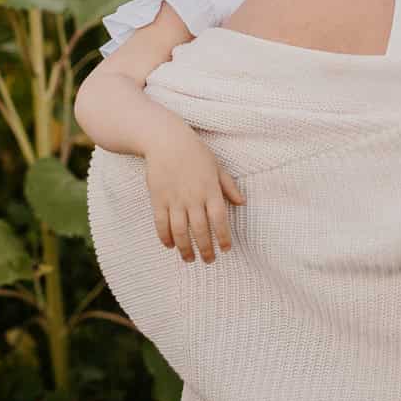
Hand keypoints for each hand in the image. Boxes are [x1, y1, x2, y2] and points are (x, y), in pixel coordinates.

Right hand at [142, 126, 245, 262]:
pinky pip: (161, 223)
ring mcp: (174, 199)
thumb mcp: (217, 166)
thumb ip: (229, 186)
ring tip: (189, 259)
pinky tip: (170, 246)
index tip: (226, 249)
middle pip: (200, 230)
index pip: (219, 219)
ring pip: (180, 231)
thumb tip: (242, 203)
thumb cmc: (195, 152)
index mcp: (210, 189)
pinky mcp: (158, 199)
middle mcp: (193, 197)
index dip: (223, 237)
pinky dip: (165, 237)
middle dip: (205, 249)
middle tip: (209, 261)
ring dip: (185, 248)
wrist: (166, 140)